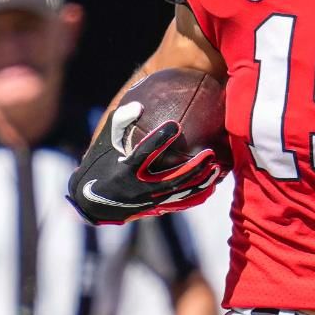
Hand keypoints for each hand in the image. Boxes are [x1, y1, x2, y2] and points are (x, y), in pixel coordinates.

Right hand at [69, 105, 222, 223]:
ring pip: (179, 193)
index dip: (159, 139)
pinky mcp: (155, 207)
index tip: (174, 124)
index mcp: (126, 169)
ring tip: (217, 169)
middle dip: (193, 167)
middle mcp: (140, 187)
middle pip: (172, 178)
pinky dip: (196, 197)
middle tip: (210, 153)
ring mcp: (150, 200)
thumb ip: (120, 122)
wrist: (97, 201)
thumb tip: (138, 106)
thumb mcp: (106, 142)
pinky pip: (179, 204)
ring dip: (200, 182)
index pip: (144, 153)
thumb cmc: (102, 165)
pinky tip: (211, 187)